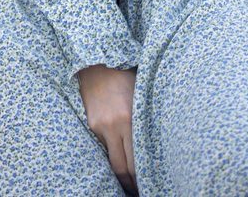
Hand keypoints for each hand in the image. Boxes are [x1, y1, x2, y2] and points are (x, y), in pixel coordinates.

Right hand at [78, 64, 138, 194]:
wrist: (97, 63)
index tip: (148, 185)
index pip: (136, 162)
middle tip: (139, 190)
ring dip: (120, 173)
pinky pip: (103, 146)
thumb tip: (157, 145)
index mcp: (129, 119)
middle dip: (131, 183)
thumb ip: (145, 121)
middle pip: (122, 168)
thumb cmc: (126, 76)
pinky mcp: (91, 125)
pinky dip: (111, 153)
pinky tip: (118, 155)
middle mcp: (113, 126)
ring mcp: (99, 126)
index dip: (141, 179)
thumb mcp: (141, 96)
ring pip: (111, 161)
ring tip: (129, 181)